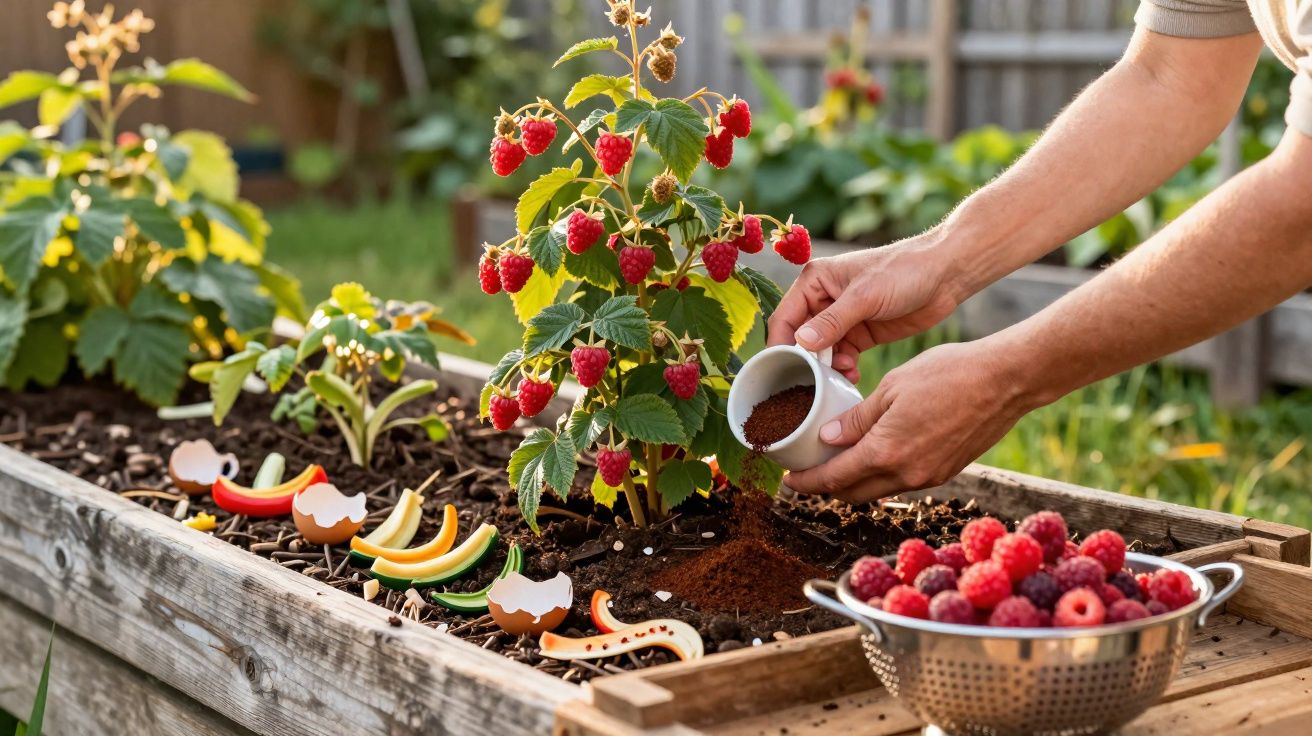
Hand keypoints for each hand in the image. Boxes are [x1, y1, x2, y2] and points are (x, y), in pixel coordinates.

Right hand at [766, 234, 965, 382]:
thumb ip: (832, 321)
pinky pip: (842, 357)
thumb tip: (800, 342)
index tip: (781, 370)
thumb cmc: (904, 271)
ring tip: (839, 376)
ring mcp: (842, 319)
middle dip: (806, 361)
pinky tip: (852, 375)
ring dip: (826, 368)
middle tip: (814, 381)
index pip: (784, 318)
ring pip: (821, 352)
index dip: (780, 345)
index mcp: (815, 281)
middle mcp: (823, 299)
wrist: (945, 275)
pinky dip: (843, 369)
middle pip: (799, 339)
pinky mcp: (861, 334)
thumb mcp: (865, 296)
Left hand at [783, 339, 1034, 502]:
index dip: (808, 483)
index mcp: (885, 452)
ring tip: (839, 462)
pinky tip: (877, 455)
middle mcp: (906, 474)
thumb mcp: (891, 388)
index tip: (791, 481)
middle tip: (809, 474)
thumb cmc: (949, 374)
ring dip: (856, 482)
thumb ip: (857, 418)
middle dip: (827, 488)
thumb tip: (828, 437)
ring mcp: (928, 477)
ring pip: (879, 490)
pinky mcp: (945, 472)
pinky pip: (903, 482)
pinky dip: (882, 475)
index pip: (834, 479)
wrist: (1006, 381)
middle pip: (853, 494)